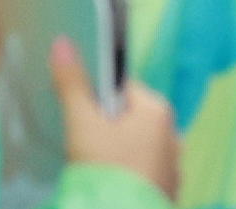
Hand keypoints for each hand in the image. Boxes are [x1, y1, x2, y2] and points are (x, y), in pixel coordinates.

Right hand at [51, 43, 182, 198]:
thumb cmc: (104, 168)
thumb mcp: (82, 124)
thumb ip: (72, 84)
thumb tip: (61, 42)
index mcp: (158, 110)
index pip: (122, 90)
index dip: (96, 101)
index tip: (81, 120)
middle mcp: (174, 135)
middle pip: (130, 120)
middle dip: (108, 130)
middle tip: (86, 148)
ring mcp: (174, 168)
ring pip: (137, 149)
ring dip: (119, 156)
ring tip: (97, 171)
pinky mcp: (169, 193)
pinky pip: (144, 174)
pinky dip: (129, 177)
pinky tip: (112, 187)